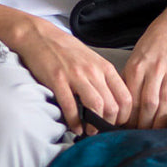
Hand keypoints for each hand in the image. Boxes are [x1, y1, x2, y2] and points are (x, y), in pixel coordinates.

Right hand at [9, 18, 132, 135]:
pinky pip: (70, 106)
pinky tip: (75, 128)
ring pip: (96, 106)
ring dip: (94, 125)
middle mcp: (93, 71)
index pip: (125, 97)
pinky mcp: (58, 80)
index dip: (124, 116)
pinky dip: (74, 122)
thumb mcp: (92, 60)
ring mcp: (76, 76)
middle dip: (109, 124)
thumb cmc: (66, 50)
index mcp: (104, 67)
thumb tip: (112, 102)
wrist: (40, 36)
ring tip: (89, 131)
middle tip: (103, 130)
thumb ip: (103, 78)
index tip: (118, 123)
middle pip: (113, 106)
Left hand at [121, 12, 166, 128]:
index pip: (131, 99)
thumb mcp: (134, 58)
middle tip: (141, 136)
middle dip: (144, 124)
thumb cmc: (152, 45)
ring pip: (166, 103)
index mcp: (137, 67)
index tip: (127, 129)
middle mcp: (154, 70)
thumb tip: (120, 104)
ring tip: (157, 134)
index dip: (129, 117)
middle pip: (148, 104)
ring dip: (161, 122)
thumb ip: (128, 79)